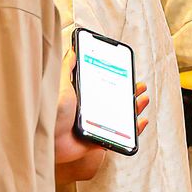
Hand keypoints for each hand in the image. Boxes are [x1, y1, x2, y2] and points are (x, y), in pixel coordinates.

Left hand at [53, 51, 150, 183]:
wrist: (48, 140)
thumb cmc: (50, 112)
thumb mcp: (60, 84)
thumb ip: (67, 68)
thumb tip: (73, 50)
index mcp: (81, 97)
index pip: (102, 85)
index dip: (117, 79)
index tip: (128, 71)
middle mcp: (89, 111)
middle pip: (115, 100)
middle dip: (131, 92)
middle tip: (141, 85)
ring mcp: (95, 126)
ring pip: (121, 117)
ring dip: (135, 108)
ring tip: (144, 98)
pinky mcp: (99, 141)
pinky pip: (121, 137)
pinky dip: (134, 130)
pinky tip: (141, 120)